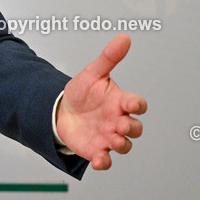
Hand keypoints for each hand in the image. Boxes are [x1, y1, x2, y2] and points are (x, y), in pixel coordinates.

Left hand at [55, 34, 146, 169]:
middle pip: (135, 128)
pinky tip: (98, 160)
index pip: (137, 104)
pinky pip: (106, 160)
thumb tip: (124, 37)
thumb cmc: (83, 92)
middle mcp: (118, 121)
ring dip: (121, 145)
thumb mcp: (93, 73)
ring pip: (124, 145)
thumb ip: (109, 57)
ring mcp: (109, 136)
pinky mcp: (97, 149)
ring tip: (112, 140)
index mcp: (120, 102)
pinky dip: (104, 162)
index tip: (131, 104)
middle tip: (119, 125)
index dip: (137, 105)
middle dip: (131, 128)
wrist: (62, 111)